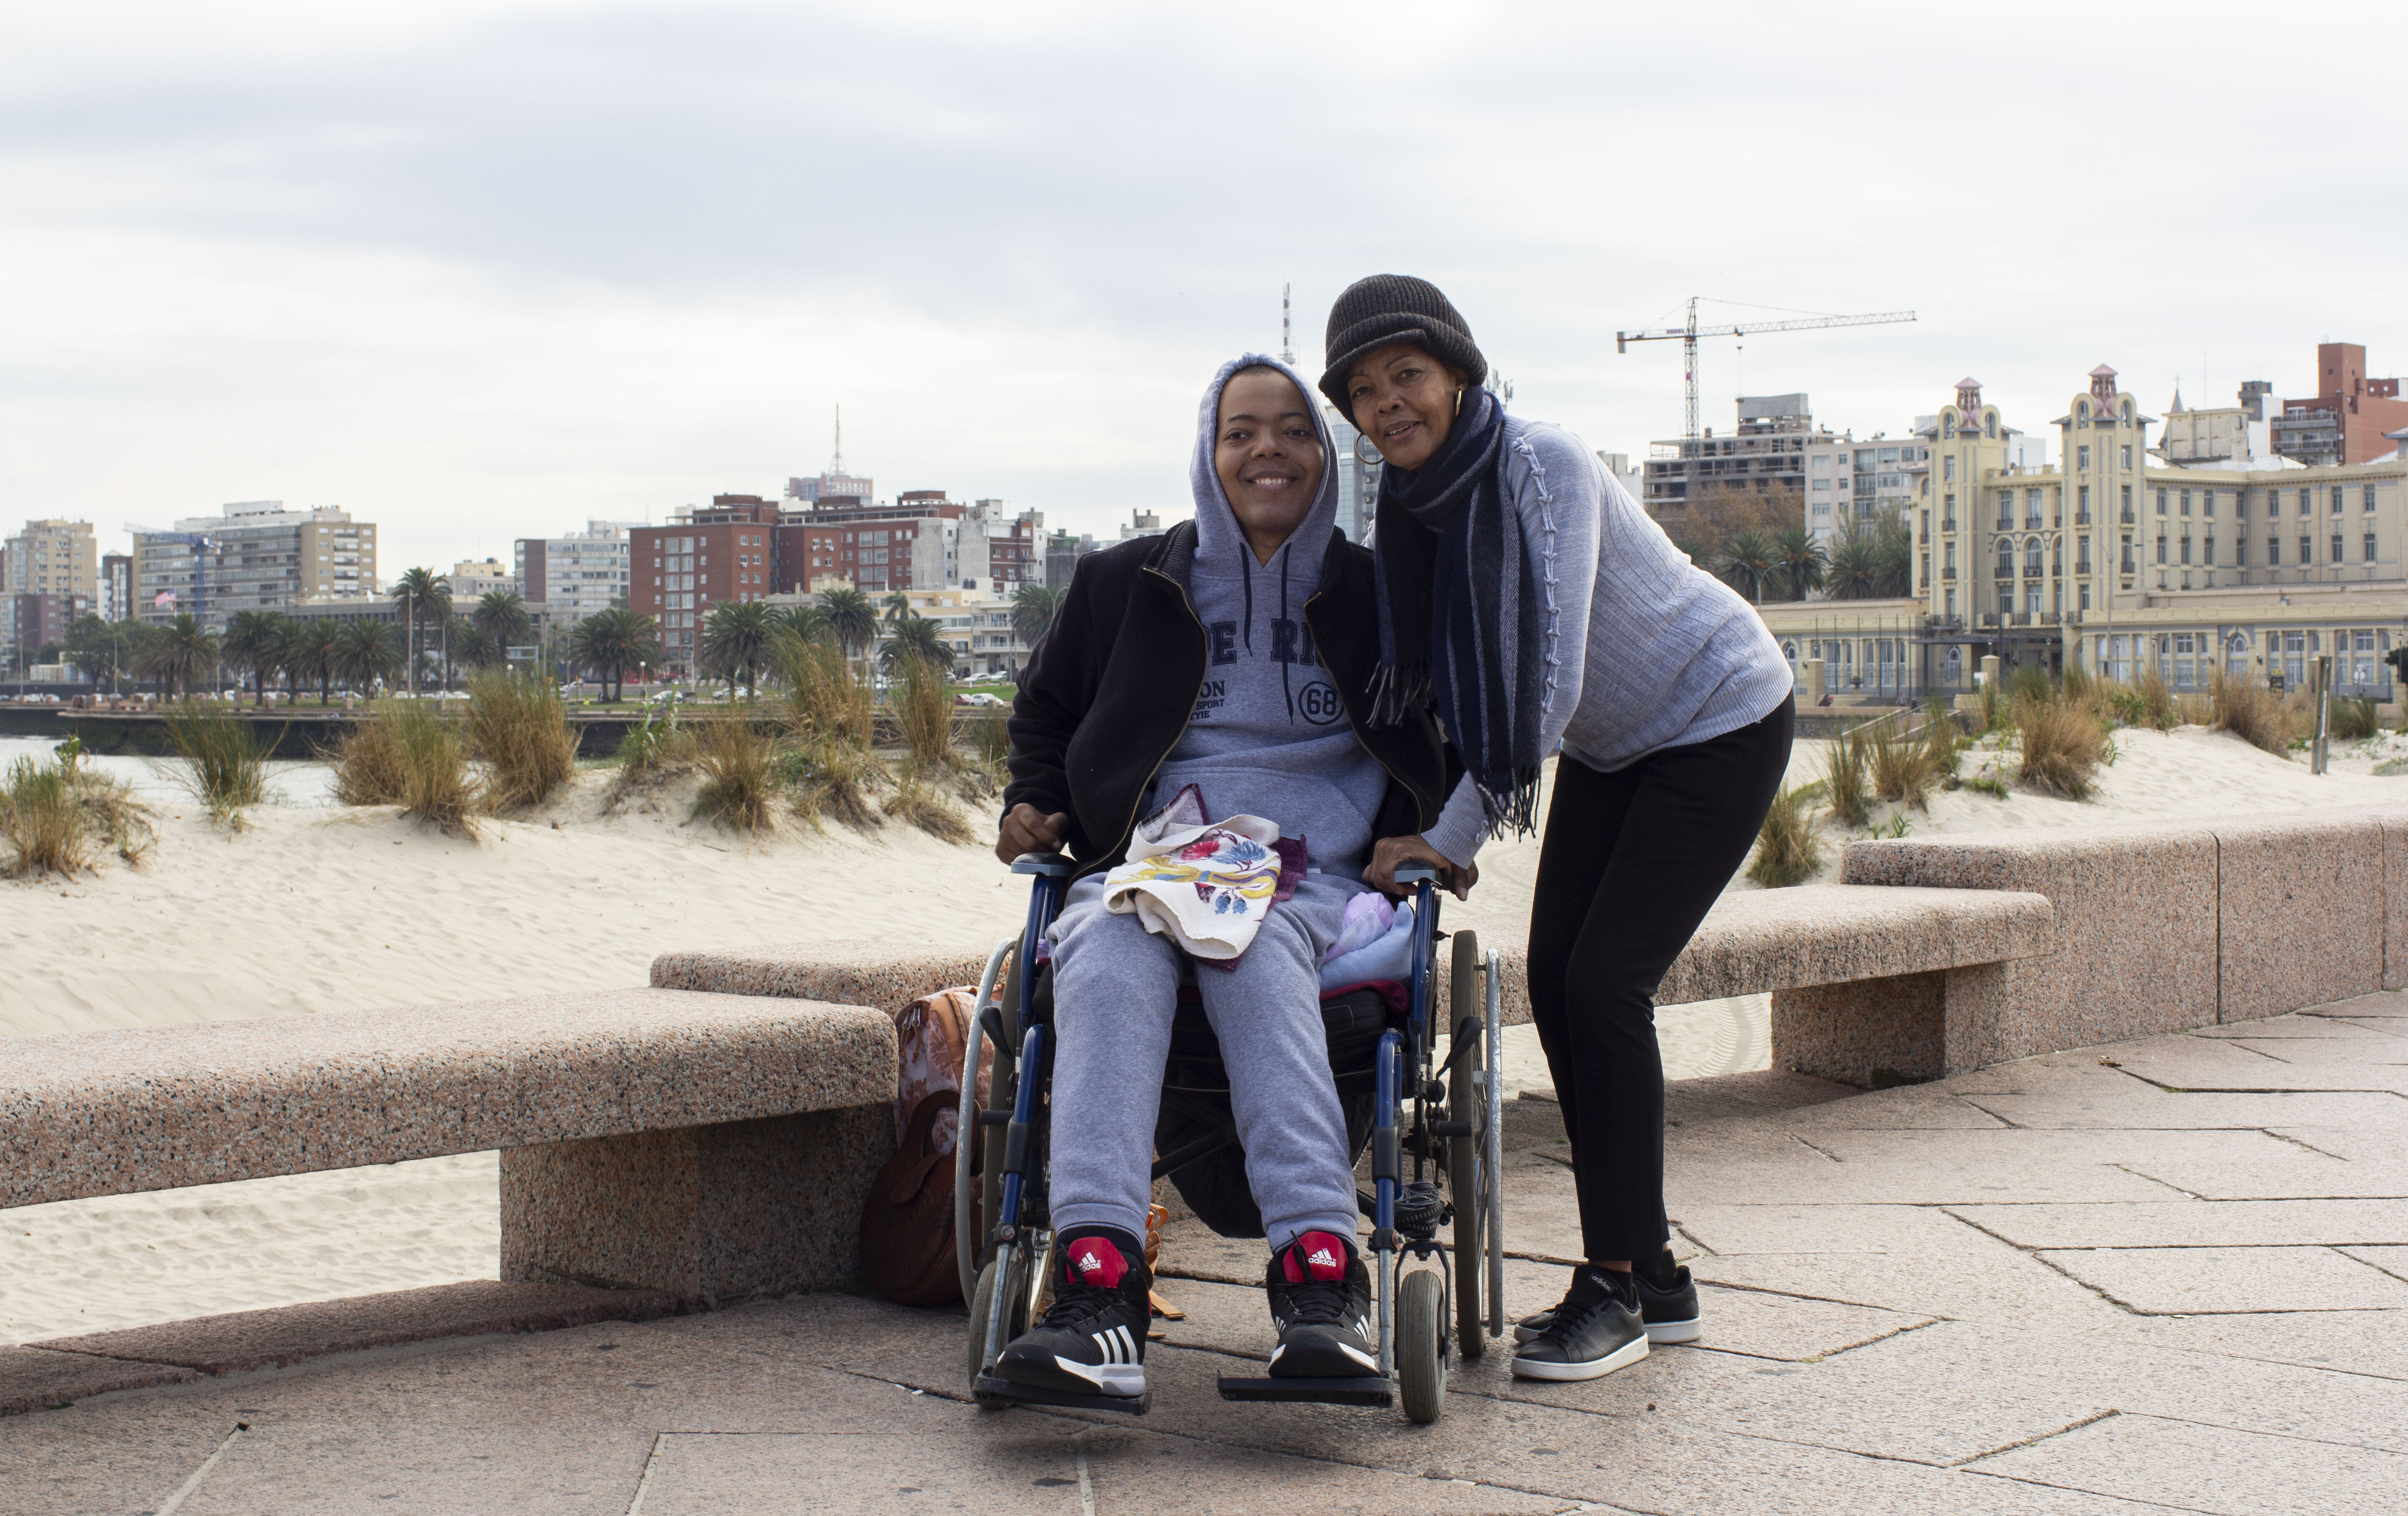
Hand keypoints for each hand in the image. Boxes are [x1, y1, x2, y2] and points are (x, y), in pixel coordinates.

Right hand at [996, 803, 1070, 865]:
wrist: (1030, 833)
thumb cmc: (1045, 825)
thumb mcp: (1055, 820)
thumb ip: (1056, 824)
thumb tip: (1051, 835)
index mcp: (1021, 810)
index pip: (1034, 824)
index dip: (1047, 837)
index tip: (1057, 844)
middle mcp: (1008, 821)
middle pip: (1029, 843)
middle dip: (1043, 850)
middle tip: (1050, 852)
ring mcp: (1002, 836)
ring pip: (1022, 854)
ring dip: (1035, 858)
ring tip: (1042, 855)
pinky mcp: (999, 849)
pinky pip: (1014, 861)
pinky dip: (1026, 863)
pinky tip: (1032, 859)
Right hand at [1362, 834, 1477, 900]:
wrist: (1441, 837)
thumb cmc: (1445, 851)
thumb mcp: (1455, 865)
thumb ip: (1460, 879)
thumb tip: (1462, 896)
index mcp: (1401, 850)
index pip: (1386, 876)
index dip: (1398, 888)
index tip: (1413, 889)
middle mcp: (1388, 846)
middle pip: (1379, 878)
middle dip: (1393, 888)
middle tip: (1410, 888)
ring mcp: (1383, 846)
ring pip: (1374, 875)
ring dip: (1387, 884)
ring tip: (1404, 884)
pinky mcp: (1381, 847)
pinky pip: (1371, 870)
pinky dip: (1380, 877)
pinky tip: (1394, 878)